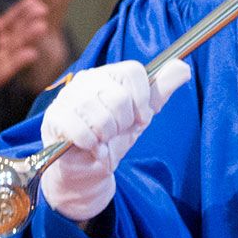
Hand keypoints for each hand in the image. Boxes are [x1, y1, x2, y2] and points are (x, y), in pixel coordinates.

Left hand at [0, 0, 50, 119]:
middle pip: (11, 39)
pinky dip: (14, 65)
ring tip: (41, 27)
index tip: (34, 2)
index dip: (19, 14)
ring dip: (25, 41)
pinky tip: (30, 53)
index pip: (4, 25)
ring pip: (9, 55)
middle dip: (26, 25)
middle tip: (43, 10)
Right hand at [38, 58, 190, 223]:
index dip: (142, 100)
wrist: (87, 169)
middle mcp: (86, 80)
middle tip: (115, 132)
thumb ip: (160, 91)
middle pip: (120, 97)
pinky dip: (92, 146)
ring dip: (107, 138)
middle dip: (124, 124)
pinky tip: (91, 148)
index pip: (133, 72)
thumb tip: (183, 68)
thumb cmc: (112, 139)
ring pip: (103, 117)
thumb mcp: (140, 116)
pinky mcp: (55, 119)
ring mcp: (68, 98)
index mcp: (108, 74)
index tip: (140, 117)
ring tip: (101, 140)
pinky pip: (83, 133)